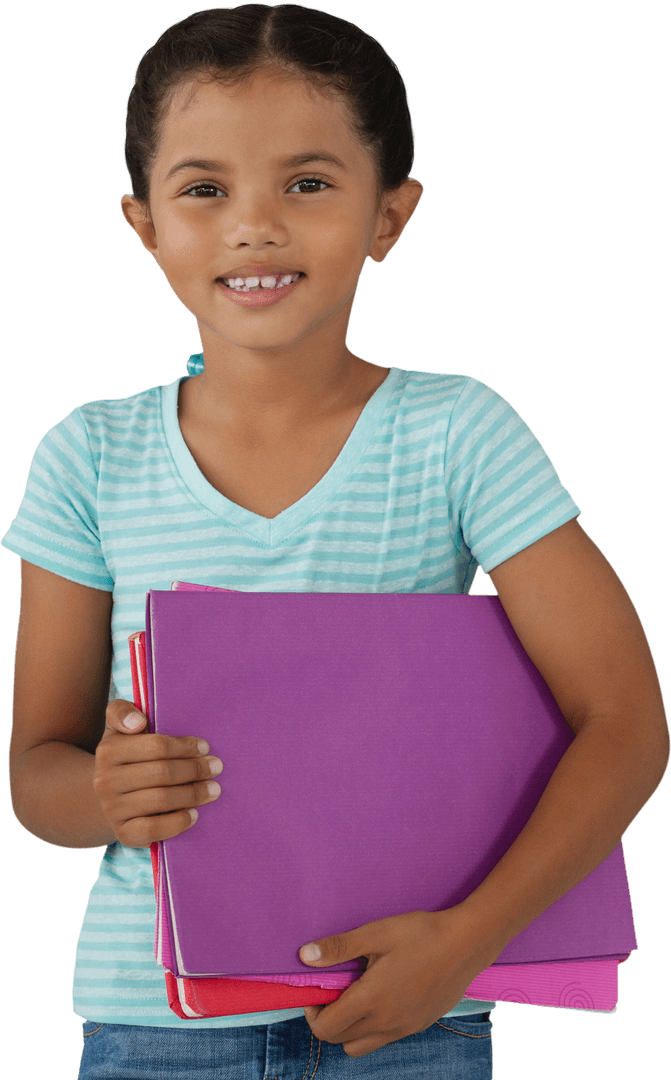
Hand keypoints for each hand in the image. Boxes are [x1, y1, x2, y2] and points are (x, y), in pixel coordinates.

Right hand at [92, 698, 222, 846]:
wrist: (111, 796)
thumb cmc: (128, 755)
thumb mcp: (121, 728)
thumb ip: (123, 712)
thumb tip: (138, 722)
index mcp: (108, 749)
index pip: (156, 746)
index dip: (186, 747)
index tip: (205, 748)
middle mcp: (105, 780)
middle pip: (161, 773)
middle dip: (195, 770)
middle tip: (217, 768)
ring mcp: (112, 808)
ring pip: (160, 799)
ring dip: (193, 794)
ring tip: (213, 790)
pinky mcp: (122, 833)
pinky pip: (153, 829)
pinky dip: (177, 821)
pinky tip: (194, 814)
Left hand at [299, 907, 499, 1058]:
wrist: (466, 944)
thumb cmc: (420, 934)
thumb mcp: (376, 933)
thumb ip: (339, 948)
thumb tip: (304, 956)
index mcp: (371, 1001)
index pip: (326, 1029)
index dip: (312, 1013)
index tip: (315, 992)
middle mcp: (386, 1023)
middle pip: (340, 1040)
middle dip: (328, 1020)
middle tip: (334, 990)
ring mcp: (404, 1028)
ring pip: (362, 1045)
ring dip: (350, 1028)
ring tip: (356, 995)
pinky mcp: (419, 1026)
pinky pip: (384, 1038)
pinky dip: (373, 1026)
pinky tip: (382, 996)